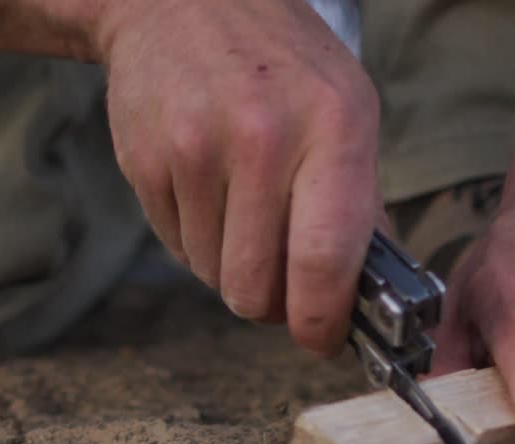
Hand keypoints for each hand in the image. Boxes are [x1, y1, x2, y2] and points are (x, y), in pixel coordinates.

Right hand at [98, 0, 380, 353]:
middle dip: (272, 305)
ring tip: (245, 214)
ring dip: (233, 269)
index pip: (325, 260)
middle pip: (256, 289)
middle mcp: (262, 138)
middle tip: (282, 285)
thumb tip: (368, 295)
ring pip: (214, 276)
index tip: (322, 339)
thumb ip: (361, 202)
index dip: (321, 322)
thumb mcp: (348, 109)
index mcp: (333, 126)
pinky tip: (210, 193)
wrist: (184, 1)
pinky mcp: (147, 162)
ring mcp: (196, 149)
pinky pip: (177, 249)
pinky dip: (198, 242)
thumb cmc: (281, 63)